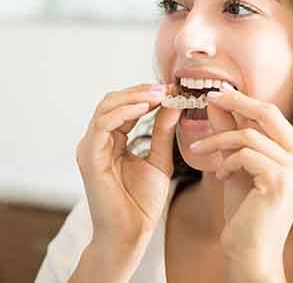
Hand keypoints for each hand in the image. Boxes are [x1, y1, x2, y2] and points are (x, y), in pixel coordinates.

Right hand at [76, 83, 181, 247]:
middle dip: (139, 91)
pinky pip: (103, 125)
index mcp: (111, 141)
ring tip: (158, 94)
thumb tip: (173, 102)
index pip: (124, 106)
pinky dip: (124, 112)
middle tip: (164, 87)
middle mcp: (97, 140)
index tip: (170, 88)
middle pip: (112, 101)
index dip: (146, 95)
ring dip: (133, 97)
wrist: (132, 234)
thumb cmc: (142, 202)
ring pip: (106, 107)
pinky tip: (144, 108)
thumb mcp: (159, 158)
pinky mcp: (89, 156)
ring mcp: (90, 147)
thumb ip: (163, 131)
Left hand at [190, 85, 292, 270]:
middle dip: (235, 101)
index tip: (217, 92)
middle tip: (209, 97)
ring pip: (248, 134)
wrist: (249, 250)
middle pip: (267, 112)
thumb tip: (217, 100)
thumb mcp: (236, 162)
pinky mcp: (281, 180)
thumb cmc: (245, 208)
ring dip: (217, 140)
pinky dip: (226, 161)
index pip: (271, 114)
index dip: (243, 99)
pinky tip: (220, 175)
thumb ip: (230, 131)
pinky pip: (245, 154)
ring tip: (201, 152)